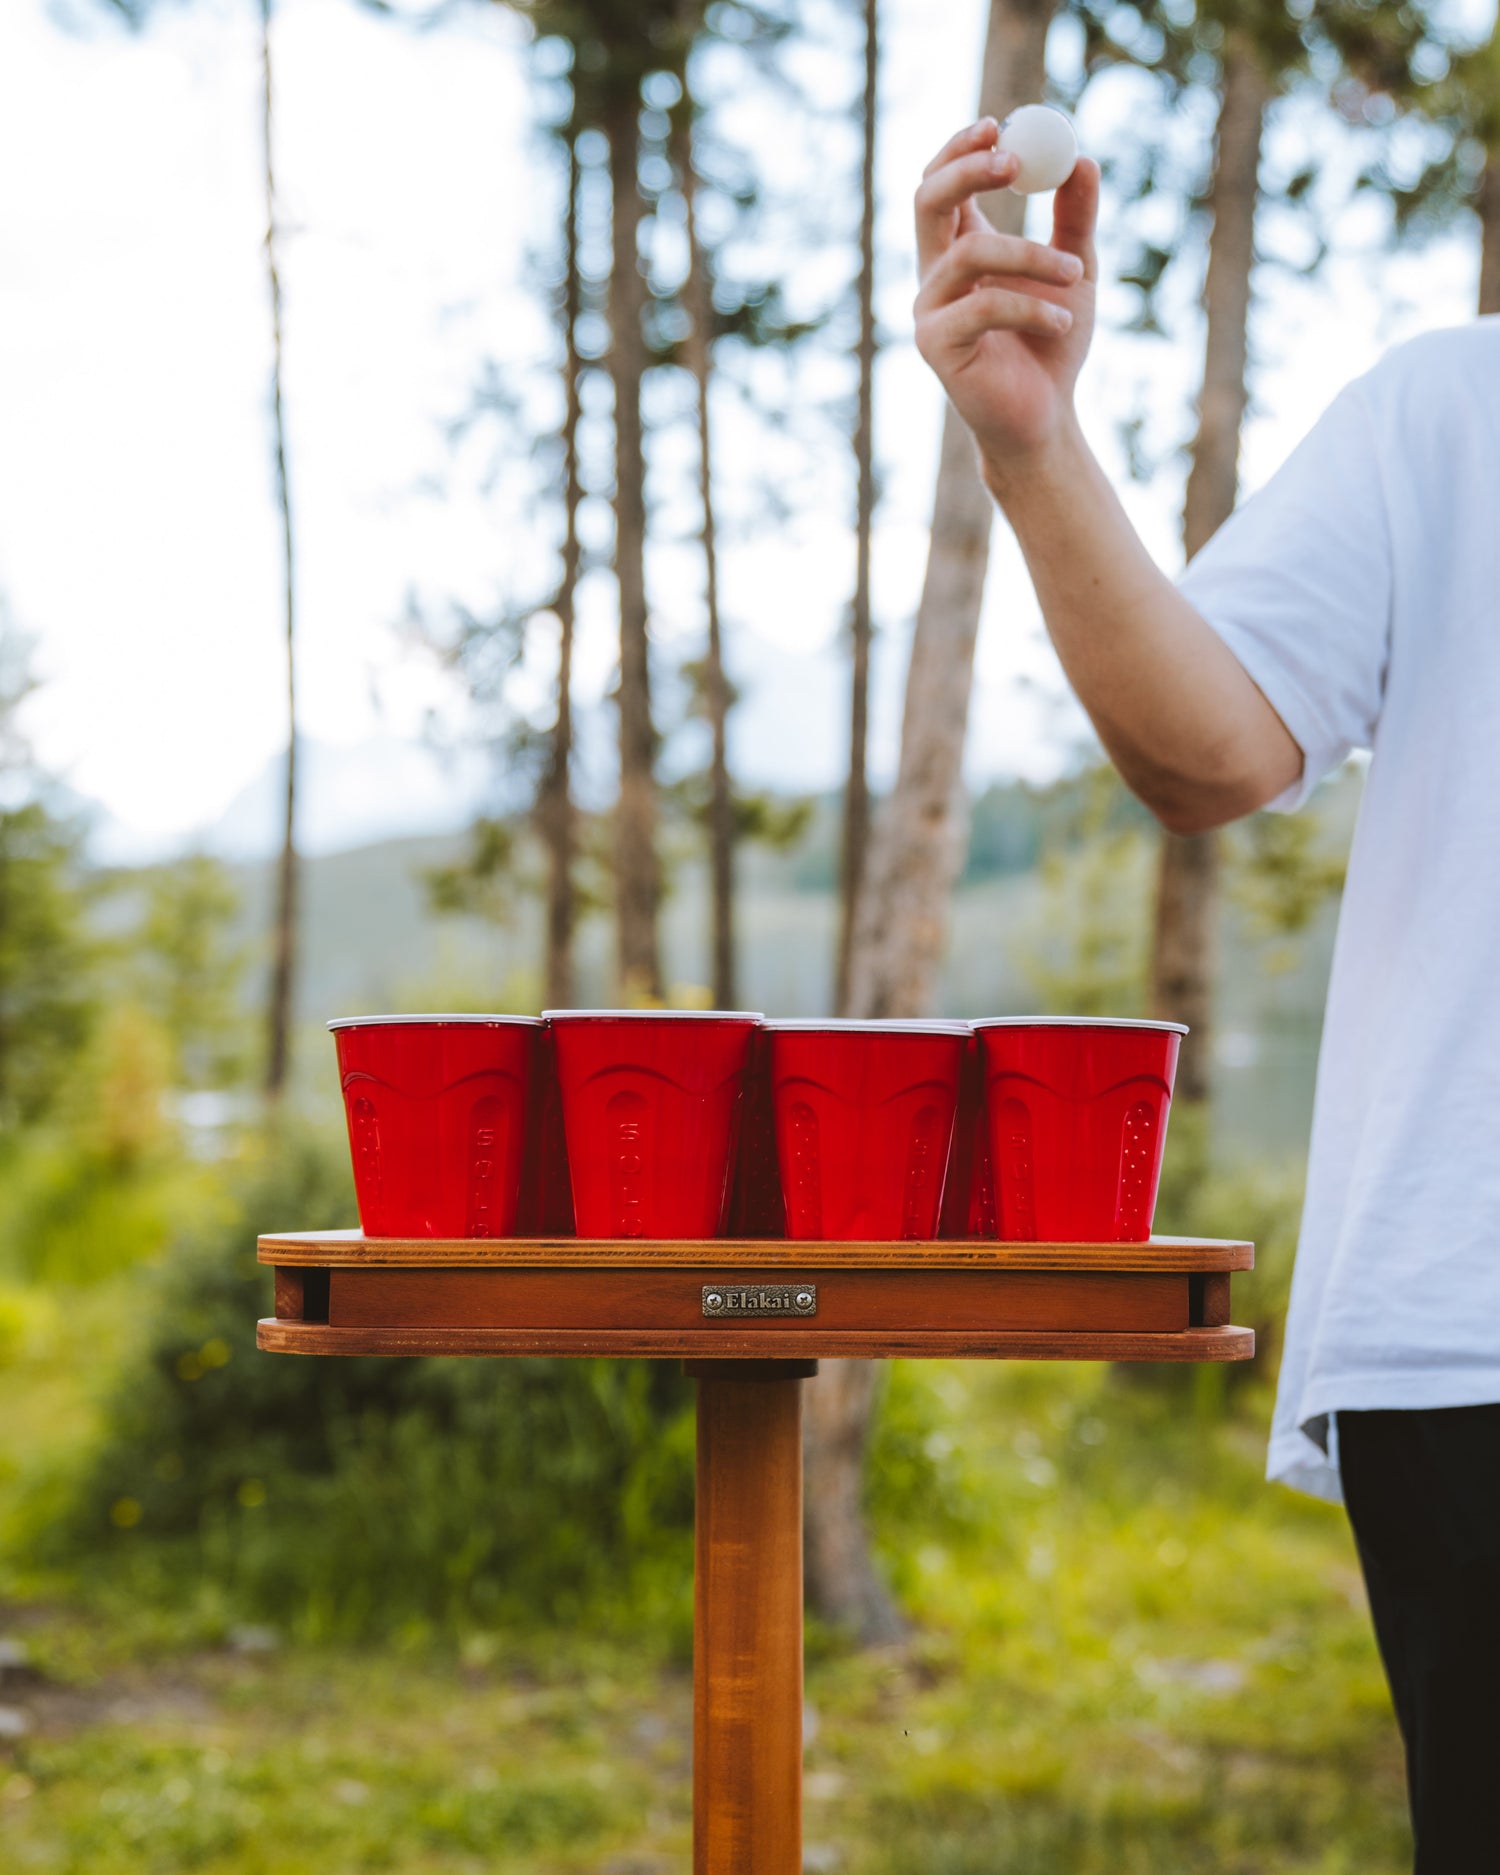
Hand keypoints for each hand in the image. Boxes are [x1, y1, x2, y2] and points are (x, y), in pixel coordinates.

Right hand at [913, 120, 1099, 476]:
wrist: (1045, 419)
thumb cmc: (1053, 347)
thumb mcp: (1076, 271)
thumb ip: (1075, 218)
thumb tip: (1083, 159)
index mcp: (959, 250)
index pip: (942, 183)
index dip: (960, 149)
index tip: (998, 125)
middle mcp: (935, 275)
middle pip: (929, 201)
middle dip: (966, 171)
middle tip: (1013, 161)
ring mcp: (930, 312)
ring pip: (969, 253)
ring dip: (1032, 256)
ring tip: (1077, 273)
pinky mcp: (937, 347)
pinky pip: (985, 306)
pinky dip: (1034, 308)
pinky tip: (1063, 322)